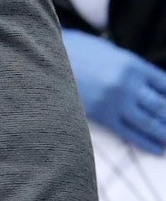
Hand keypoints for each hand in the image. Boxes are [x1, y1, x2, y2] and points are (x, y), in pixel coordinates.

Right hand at [64, 30, 165, 151]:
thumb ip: (132, 69)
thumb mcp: (110, 52)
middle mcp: (127, 83)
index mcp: (132, 64)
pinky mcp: (101, 115)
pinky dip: (146, 142)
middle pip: (161, 106)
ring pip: (149, 122)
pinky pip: (129, 133)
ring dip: (163, 133)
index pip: (165, 85)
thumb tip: (153, 87)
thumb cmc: (78, 52)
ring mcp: (114, 101)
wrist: (45, 59)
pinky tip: (157, 148)